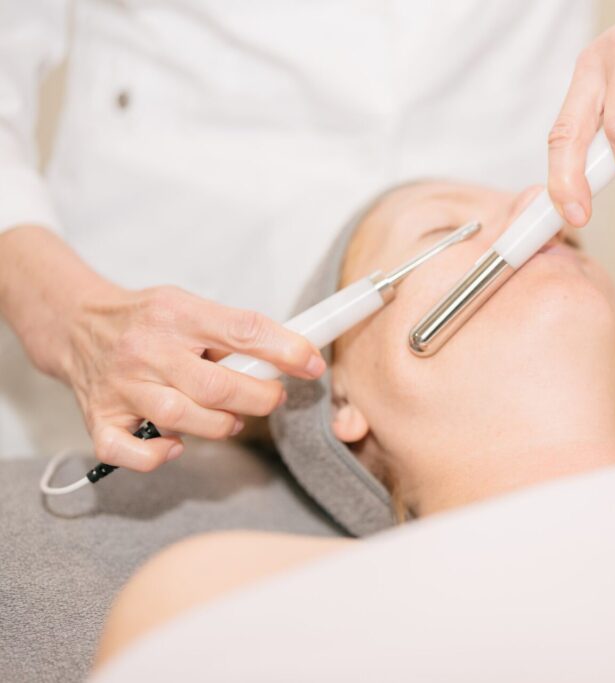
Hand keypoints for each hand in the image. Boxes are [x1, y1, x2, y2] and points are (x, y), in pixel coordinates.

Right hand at [0, 225, 324, 471]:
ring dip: (220, 425)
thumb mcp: (190, 306)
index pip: (242, 330)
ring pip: (181, 417)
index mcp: (176, 313)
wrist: (75, 324)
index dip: (285, 350)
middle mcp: (145, 349)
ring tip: (233, 419)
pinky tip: (176, 446)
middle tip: (273, 397)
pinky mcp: (98, 418)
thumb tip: (291, 356)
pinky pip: (127, 450)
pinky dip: (156, 456)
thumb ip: (234, 330)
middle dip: (259, 398)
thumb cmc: (147, 320)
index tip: (311, 364)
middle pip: (216, 385)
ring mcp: (120, 386)